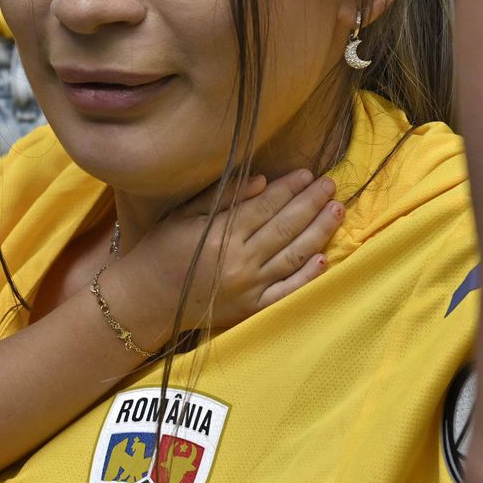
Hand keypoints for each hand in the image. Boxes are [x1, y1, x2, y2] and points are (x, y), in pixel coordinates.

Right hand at [106, 169, 342, 347]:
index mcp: (221, 234)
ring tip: (337, 211)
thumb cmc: (161, 251)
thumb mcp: (184, 216)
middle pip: (285, 227)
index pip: (266, 206)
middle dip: (311, 203)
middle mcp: (239, 260)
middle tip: (332, 185)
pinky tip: (325, 259)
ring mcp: (249, 286)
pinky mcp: (251, 308)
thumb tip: (262, 180)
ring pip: (293, 256)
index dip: (290, 188)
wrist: (145, 299)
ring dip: (319, 232)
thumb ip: (223, 197)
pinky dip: (307, 276)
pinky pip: (286, 292)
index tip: (308, 174)